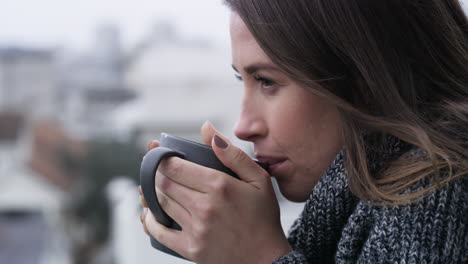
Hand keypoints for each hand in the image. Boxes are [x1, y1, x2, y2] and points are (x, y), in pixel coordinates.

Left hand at [139, 121, 291, 262]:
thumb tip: (207, 129)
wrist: (266, 258)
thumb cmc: (262, 216)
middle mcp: (205, 206)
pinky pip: (160, 232)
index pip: (175, 166)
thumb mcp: (258, 178)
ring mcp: (196, 229)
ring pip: (161, 203)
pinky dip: (149, 220)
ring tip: (152, 187)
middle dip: (156, 173)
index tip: (161, 154)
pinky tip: (149, 213)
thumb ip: (231, 153)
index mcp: (219, 185)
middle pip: (164, 183)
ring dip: (152, 193)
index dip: (163, 158)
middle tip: (157, 170)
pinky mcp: (191, 248)